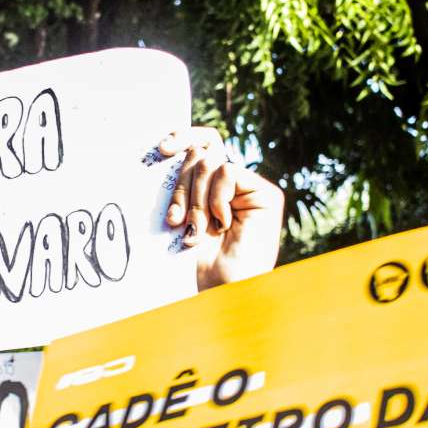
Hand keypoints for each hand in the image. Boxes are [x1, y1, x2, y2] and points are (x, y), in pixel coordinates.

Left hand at [160, 129, 284, 288]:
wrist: (219, 289)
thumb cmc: (196, 261)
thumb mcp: (180, 213)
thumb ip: (181, 182)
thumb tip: (167, 148)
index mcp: (212, 186)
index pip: (200, 145)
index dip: (182, 137)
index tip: (161, 150)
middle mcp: (233, 184)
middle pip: (201, 153)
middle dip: (182, 186)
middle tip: (176, 220)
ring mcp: (251, 188)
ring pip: (211, 162)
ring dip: (196, 198)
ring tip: (196, 229)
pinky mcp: (267, 194)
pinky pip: (228, 172)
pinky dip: (216, 198)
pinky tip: (220, 223)